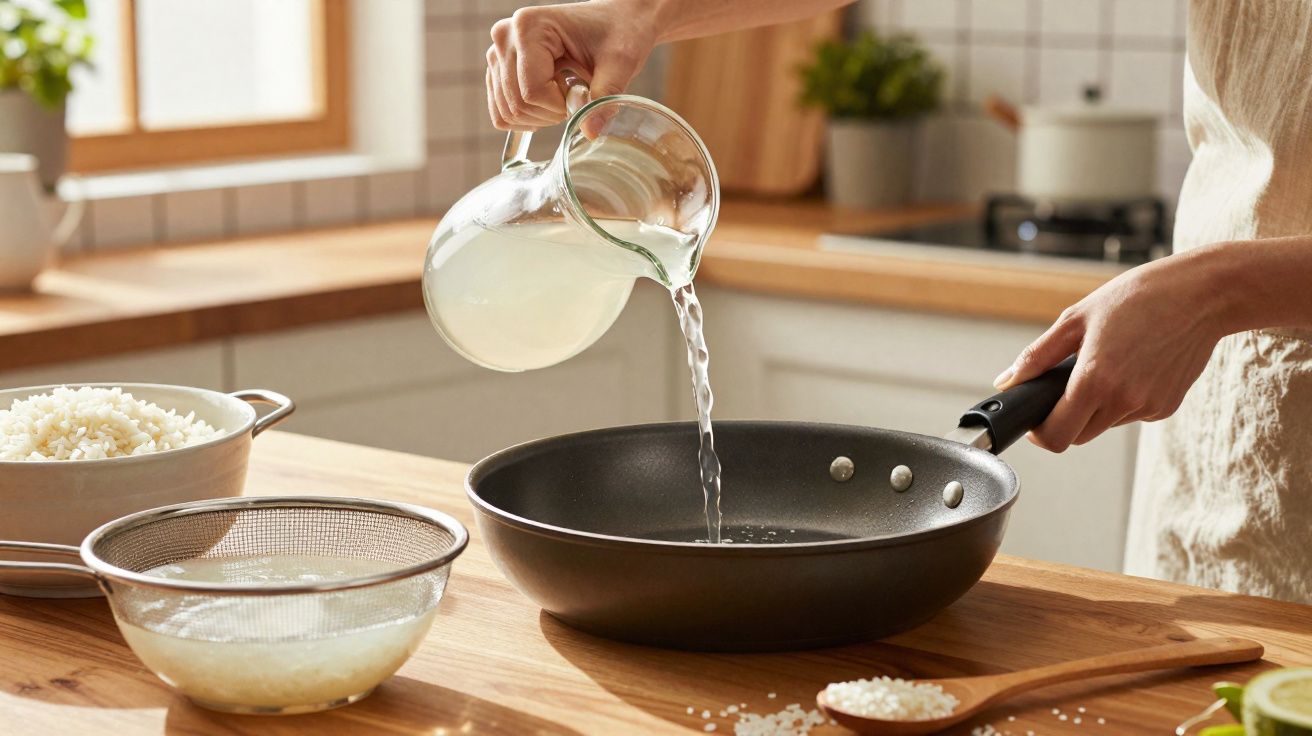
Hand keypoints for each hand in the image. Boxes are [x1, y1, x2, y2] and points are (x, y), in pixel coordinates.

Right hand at [485, 1, 655, 131]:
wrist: (612, 22)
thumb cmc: (616, 32)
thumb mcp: (620, 62)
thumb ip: (604, 96)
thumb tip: (590, 131)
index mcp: (530, 26)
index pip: (532, 91)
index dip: (559, 108)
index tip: (582, 97)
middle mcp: (506, 36)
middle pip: (516, 104)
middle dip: (549, 114)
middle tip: (574, 99)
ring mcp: (498, 53)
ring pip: (507, 112)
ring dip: (539, 117)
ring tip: (563, 97)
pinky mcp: (498, 69)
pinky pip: (501, 112)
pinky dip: (525, 119)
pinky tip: (548, 105)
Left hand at [993, 252, 1228, 451]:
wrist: (1203, 295)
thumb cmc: (1138, 297)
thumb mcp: (1076, 318)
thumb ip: (1037, 356)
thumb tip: (1006, 381)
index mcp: (1095, 380)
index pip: (1056, 435)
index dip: (1039, 433)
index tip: (1034, 420)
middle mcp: (1123, 400)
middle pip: (1078, 435)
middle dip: (1064, 419)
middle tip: (1064, 388)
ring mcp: (1148, 407)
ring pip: (1104, 425)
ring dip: (1094, 408)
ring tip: (1105, 365)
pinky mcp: (1167, 407)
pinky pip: (1131, 415)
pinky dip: (1121, 401)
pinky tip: (1131, 367)